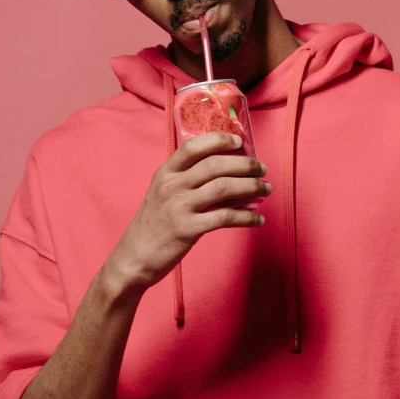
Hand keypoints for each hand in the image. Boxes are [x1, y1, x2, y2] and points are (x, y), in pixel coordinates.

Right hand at [108, 133, 269, 292]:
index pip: (194, 146)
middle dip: (245, 164)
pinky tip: (258, 219)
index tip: (239, 142)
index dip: (219, 140)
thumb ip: (184, 179)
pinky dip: (246, 217)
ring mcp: (179, 207)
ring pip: (223, 188)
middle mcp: (171, 186)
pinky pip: (225, 218)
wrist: (133, 258)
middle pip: (215, 165)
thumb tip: (223, 171)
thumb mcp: (161, 194)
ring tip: (265, 189)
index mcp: (165, 173)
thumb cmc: (152, 226)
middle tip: (262, 169)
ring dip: (250, 187)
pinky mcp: (188, 230)